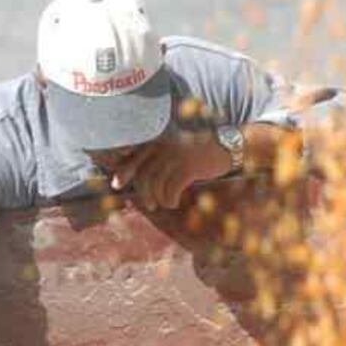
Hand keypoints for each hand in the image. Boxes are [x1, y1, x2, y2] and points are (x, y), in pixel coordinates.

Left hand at [111, 130, 230, 209]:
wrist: (228, 147)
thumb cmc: (201, 151)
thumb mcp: (178, 148)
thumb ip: (160, 157)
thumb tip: (142, 178)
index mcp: (160, 140)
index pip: (135, 156)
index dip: (123, 171)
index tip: (117, 184)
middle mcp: (165, 146)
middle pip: (144, 174)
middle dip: (143, 193)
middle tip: (149, 204)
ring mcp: (177, 156)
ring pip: (156, 184)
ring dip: (157, 199)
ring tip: (164, 204)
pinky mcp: (189, 168)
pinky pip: (171, 189)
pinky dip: (169, 200)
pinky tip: (173, 203)